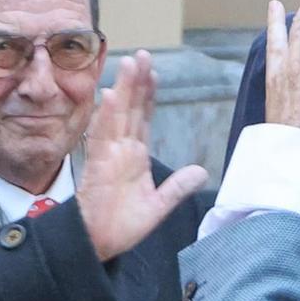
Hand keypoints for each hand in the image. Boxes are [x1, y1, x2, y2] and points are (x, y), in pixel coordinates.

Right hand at [78, 51, 208, 261]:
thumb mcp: (158, 206)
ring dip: (123, 88)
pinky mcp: (98, 165)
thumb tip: (201, 171)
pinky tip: (112, 96)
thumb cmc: (121, 226)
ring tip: (130, 63)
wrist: (99, 246)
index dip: (149, 95)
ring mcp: (109, 155)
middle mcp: (121, 150)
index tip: (154, 72)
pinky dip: (107, 115)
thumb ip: (177, 188)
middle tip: (143, 54)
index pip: (144, 118)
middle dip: (137, 81)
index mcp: (135, 156)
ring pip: (117, 115)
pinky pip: (102, 136)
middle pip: (131, 109)